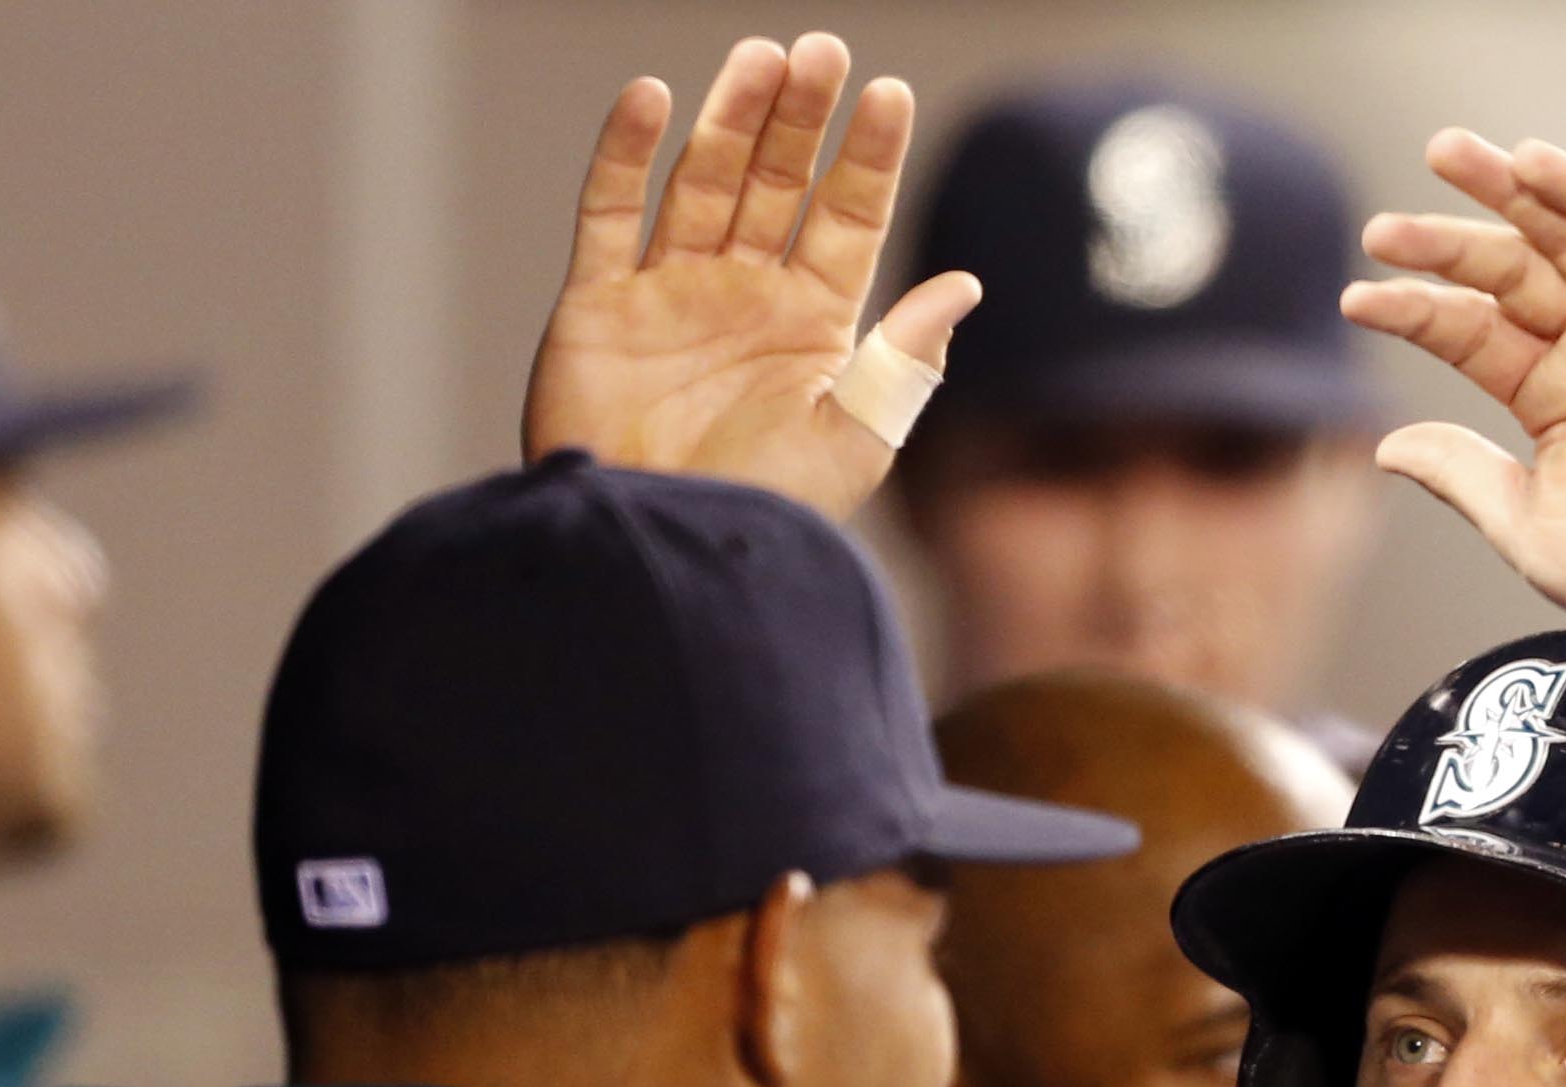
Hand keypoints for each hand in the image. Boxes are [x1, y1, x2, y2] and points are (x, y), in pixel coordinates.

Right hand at [521, 34, 980, 521]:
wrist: (665, 555)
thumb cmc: (764, 514)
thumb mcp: (852, 439)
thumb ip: (904, 361)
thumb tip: (966, 284)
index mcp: (812, 325)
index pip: (848, 220)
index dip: (868, 158)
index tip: (890, 94)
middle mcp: (743, 296)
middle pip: (777, 183)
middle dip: (800, 119)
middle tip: (824, 51)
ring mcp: (670, 292)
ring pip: (702, 181)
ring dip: (729, 118)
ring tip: (762, 57)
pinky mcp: (599, 303)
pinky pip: (611, 211)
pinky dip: (626, 153)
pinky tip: (652, 98)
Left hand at [1345, 132, 1565, 656]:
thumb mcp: (1531, 528)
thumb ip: (1465, 476)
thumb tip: (1385, 444)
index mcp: (1553, 398)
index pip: (1472, 334)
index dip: (1417, 312)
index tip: (1358, 297)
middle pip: (1513, 274)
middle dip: (1449, 244)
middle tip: (1383, 228)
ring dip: (1511, 194)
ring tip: (1448, 154)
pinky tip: (1534, 165)